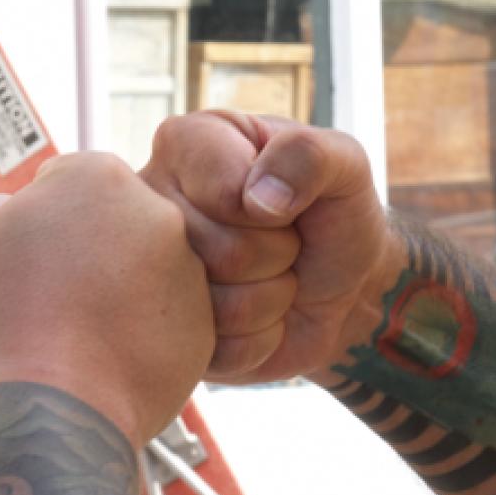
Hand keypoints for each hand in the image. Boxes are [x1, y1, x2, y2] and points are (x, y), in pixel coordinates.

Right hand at [0, 152, 209, 445]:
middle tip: (52, 296)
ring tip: (76, 334)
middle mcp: (159, 214)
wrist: (53, 410)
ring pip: (146, 273)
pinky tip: (103, 358)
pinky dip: (141, 335)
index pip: (70, 183)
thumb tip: (15, 216)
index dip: (41, 221)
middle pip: (116, 224)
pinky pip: (166, 323)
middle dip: (89, 251)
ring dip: (119, 292)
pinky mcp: (203, 329)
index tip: (27, 256)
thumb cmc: (3, 319)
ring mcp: (189, 274)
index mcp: (100, 176)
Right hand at [142, 113, 403, 383]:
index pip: (222, 191)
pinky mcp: (164, 328)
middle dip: (273, 257)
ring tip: (271, 276)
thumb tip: (257, 199)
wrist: (346, 288)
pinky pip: (215, 351)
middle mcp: (151, 203)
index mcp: (186, 143)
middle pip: (217, 253)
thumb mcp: (344, 165)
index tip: (283, 204)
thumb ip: (309, 154)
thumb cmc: (335, 214)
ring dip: (268, 301)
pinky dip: (257, 341)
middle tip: (282, 244)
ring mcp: (150, 269)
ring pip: (214, 308)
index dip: (271, 212)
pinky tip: (259, 316)